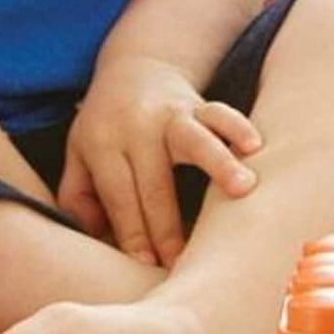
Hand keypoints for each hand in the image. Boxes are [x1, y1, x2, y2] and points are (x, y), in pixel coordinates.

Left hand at [58, 54, 261, 267]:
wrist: (134, 69)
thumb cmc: (105, 126)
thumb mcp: (76, 154)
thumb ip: (77, 198)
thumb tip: (96, 242)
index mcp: (102, 144)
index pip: (119, 196)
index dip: (133, 233)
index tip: (146, 264)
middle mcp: (137, 127)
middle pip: (155, 183)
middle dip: (168, 226)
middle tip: (182, 264)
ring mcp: (170, 114)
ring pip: (195, 140)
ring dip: (219, 164)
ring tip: (243, 189)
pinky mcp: (198, 105)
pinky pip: (221, 114)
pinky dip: (238, 128)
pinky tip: (256, 147)